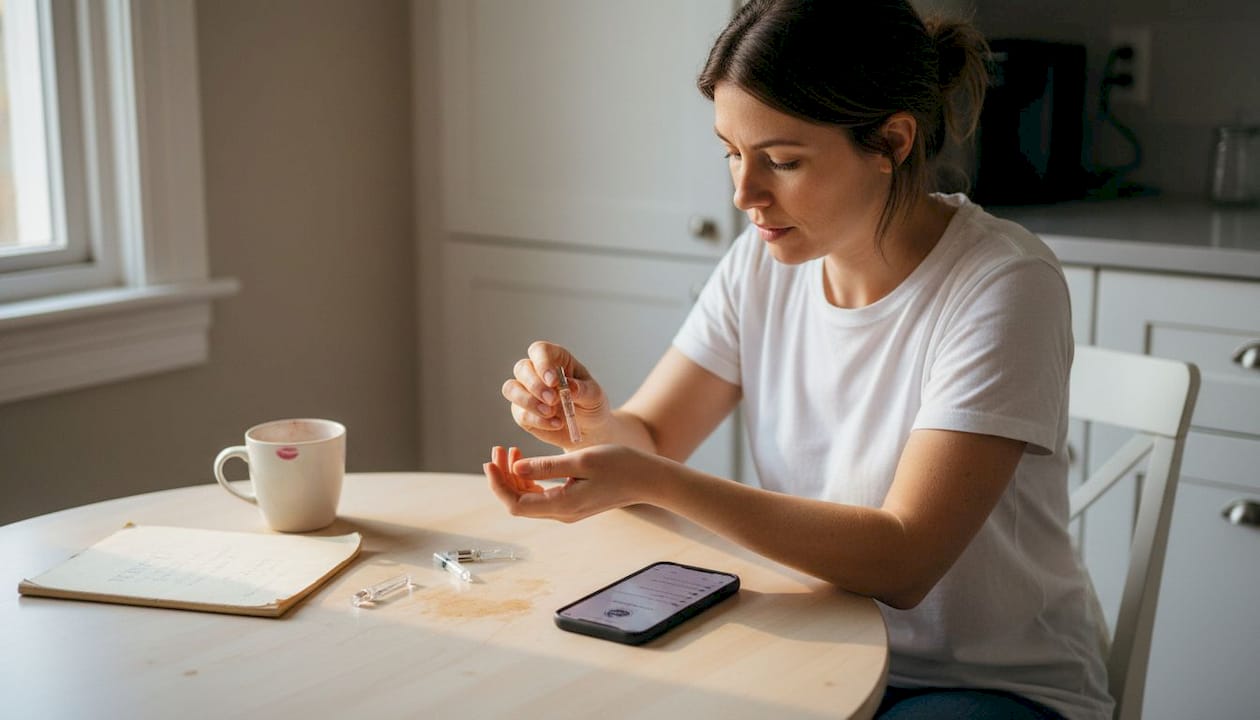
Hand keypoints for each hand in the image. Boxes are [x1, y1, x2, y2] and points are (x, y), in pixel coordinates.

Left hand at [483, 444, 669, 522]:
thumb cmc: (620, 465)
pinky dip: (529, 479)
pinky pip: (541, 495)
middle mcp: (561, 513)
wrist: (648, 479)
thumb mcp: (581, 460)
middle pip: (518, 502)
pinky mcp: (573, 503)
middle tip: (499, 449)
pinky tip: (527, 461)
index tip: (490, 461)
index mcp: (562, 506)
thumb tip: (515, 469)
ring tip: (510, 451)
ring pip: (528, 499)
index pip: (515, 504)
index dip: (497, 485)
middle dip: (503, 477)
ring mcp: (567, 510)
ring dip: (515, 477)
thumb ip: (547, 467)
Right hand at [501, 341, 609, 449]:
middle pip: (522, 368)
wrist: (589, 430)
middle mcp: (537, 372)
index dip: (542, 363)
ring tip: (550, 413)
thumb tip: (569, 386)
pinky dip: (537, 420)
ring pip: (511, 389)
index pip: (540, 350)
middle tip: (553, 400)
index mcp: (556, 359)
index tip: (553, 380)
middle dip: (535, 385)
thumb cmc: (591, 405)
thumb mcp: (594, 396)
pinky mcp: (522, 412)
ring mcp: (526, 392)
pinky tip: (555, 424)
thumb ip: (583, 390)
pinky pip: (520, 413)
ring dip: (528, 401)